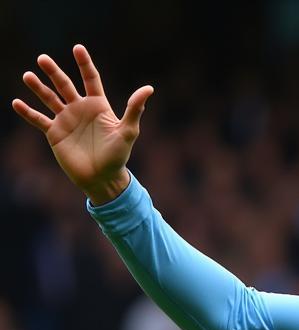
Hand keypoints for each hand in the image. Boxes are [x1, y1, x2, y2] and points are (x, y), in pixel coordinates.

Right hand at [11, 44, 151, 204]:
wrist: (102, 179)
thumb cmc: (117, 156)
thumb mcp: (127, 132)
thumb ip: (134, 110)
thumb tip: (149, 88)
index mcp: (97, 105)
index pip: (90, 79)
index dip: (84, 64)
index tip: (78, 48)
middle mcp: (79, 108)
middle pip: (64, 84)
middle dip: (53, 71)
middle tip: (43, 59)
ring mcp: (65, 119)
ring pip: (48, 98)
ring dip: (38, 87)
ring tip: (27, 76)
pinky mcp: (54, 132)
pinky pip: (38, 119)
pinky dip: (27, 112)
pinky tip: (16, 103)